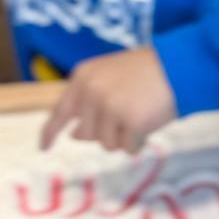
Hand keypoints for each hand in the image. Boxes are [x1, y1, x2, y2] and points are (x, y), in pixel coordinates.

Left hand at [40, 47, 175, 153]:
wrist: (175, 68)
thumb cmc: (144, 75)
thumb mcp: (109, 81)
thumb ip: (88, 105)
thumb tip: (74, 134)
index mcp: (83, 78)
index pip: (60, 111)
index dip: (50, 132)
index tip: (43, 148)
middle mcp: (91, 91)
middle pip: (87, 135)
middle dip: (106, 132)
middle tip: (126, 114)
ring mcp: (110, 106)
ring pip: (107, 145)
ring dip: (124, 138)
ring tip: (139, 115)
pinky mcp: (129, 121)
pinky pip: (128, 150)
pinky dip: (139, 143)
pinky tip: (148, 123)